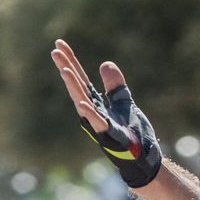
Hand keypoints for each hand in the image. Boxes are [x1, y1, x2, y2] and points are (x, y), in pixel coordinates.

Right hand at [51, 39, 162, 187]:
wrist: (144, 156)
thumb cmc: (132, 132)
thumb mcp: (124, 103)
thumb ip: (115, 85)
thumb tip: (105, 63)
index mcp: (95, 102)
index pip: (80, 77)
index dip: (70, 60)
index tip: (59, 43)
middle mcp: (92, 111)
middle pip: (78, 86)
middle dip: (66, 68)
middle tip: (55, 51)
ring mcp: (99, 123)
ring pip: (82, 102)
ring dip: (73, 87)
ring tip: (64, 69)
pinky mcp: (110, 135)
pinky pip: (98, 123)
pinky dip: (90, 113)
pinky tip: (82, 102)